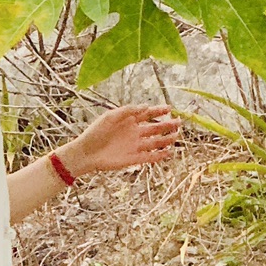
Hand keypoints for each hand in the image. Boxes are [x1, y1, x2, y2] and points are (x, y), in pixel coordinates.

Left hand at [65, 104, 179, 174]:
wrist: (86, 152)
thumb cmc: (95, 132)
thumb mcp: (110, 116)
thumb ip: (128, 111)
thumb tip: (146, 106)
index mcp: (129, 121)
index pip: (148, 114)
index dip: (159, 111)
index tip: (170, 108)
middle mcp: (134, 133)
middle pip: (155, 128)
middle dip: (167, 125)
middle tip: (179, 122)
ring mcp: (135, 146)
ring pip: (155, 142)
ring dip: (166, 140)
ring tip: (176, 136)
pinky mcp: (133, 159)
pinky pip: (149, 157)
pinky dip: (159, 155)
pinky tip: (168, 152)